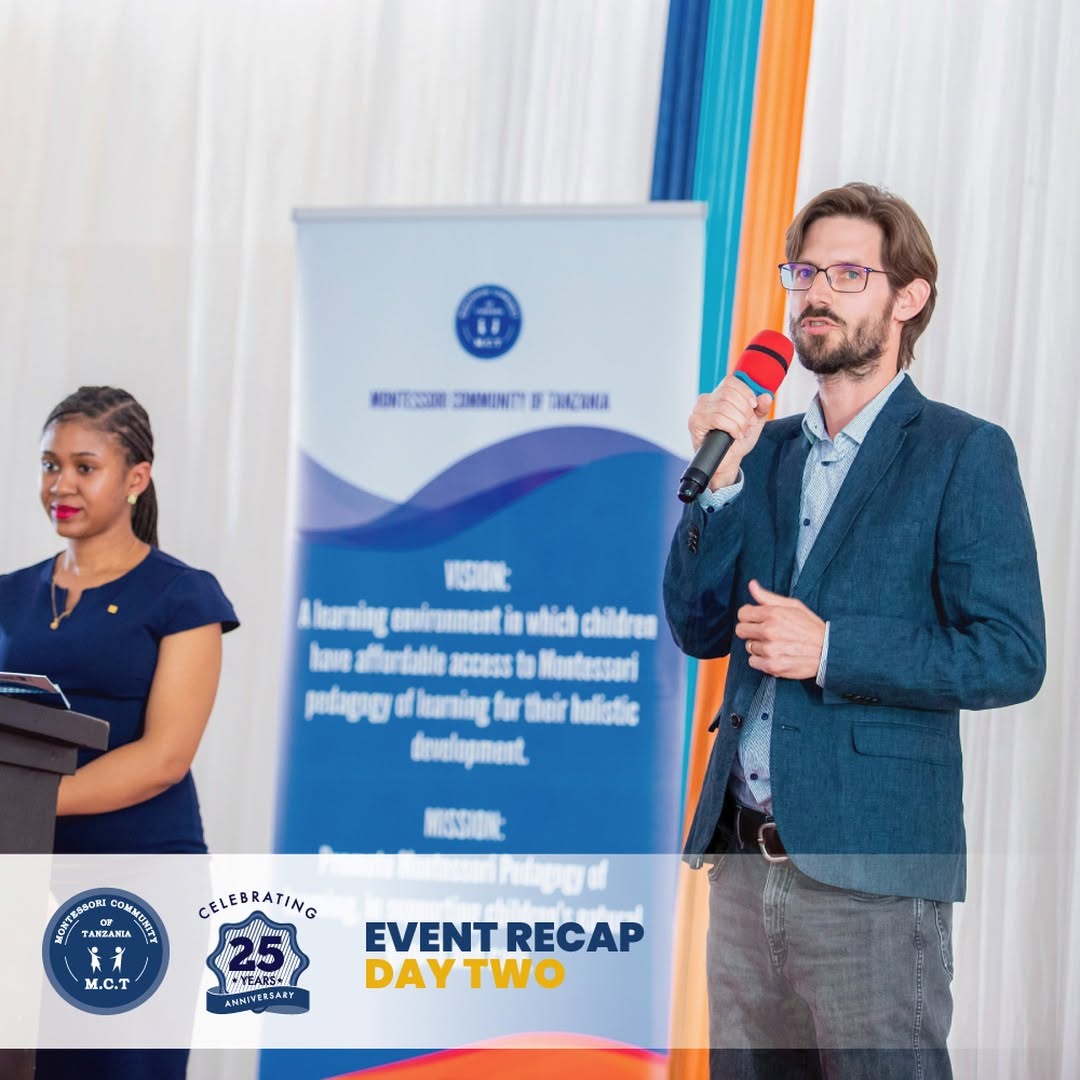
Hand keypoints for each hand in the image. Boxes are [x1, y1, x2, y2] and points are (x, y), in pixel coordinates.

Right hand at [688, 375, 773, 489]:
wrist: (727, 462)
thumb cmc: (736, 441)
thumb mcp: (753, 422)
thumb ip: (761, 408)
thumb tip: (766, 396)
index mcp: (717, 396)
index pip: (730, 381)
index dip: (745, 392)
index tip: (753, 406)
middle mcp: (704, 400)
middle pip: (729, 394)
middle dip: (745, 411)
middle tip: (749, 424)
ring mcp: (698, 411)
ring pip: (725, 408)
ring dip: (740, 422)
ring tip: (743, 431)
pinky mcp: (695, 423)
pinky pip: (718, 419)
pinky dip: (732, 428)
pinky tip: (735, 435)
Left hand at [735, 579, 825, 679]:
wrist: (829, 651)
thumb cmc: (810, 627)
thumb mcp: (793, 606)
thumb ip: (768, 597)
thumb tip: (751, 584)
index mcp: (773, 614)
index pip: (742, 613)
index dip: (749, 616)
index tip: (757, 620)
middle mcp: (769, 631)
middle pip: (741, 630)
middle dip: (751, 631)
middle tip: (765, 633)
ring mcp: (770, 650)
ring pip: (748, 647)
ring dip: (759, 646)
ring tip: (775, 645)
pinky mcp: (772, 666)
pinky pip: (753, 662)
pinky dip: (761, 660)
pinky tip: (775, 655)